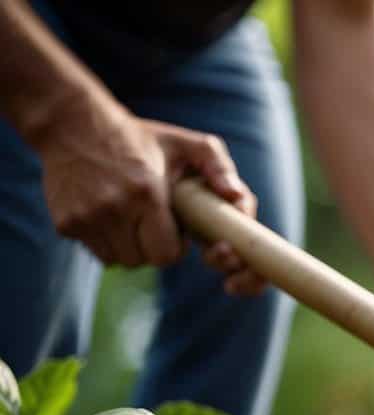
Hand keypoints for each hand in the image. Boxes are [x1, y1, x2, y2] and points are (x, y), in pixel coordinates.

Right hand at [37, 107, 256, 287]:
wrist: (72, 124)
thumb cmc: (140, 138)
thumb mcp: (186, 143)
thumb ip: (218, 167)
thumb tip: (237, 198)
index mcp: (145, 193)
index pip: (167, 254)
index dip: (175, 246)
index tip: (175, 228)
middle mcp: (112, 209)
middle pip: (143, 260)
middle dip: (154, 247)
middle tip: (154, 222)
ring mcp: (85, 218)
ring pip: (120, 261)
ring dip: (131, 247)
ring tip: (133, 218)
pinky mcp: (65, 223)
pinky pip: (97, 252)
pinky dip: (107, 241)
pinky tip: (110, 215)